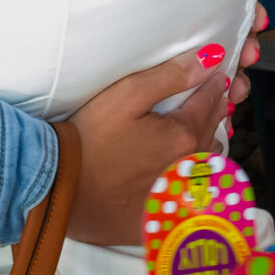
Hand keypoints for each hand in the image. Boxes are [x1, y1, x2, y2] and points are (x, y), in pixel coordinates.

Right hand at [67, 16, 262, 246]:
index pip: (210, 101)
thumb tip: (209, 59)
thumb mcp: (126, 95)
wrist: (60, 191)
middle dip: (215, 112)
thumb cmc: (88, 140)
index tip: (214, 76)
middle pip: (213, 130)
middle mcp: (189, 166)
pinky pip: (194, 192)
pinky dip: (193, 176)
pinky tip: (182, 168)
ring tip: (198, 131)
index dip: (212, 84)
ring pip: (208, 162)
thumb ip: (170, 76)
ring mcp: (179, 194)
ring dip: (207, 144)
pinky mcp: (166, 214)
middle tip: (212, 98)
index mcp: (183, 134)